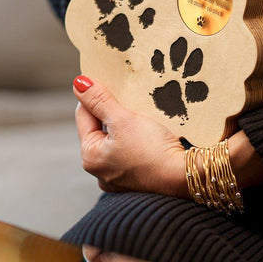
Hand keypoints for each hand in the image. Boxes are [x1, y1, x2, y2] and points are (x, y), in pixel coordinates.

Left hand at [73, 75, 187, 197]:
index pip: (84, 115)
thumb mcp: (123, 119)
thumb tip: (78, 84)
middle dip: (112, 111)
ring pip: (116, 139)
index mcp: (90, 157)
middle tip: (128, 97)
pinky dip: (137, 139)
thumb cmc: (152, 150)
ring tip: (140, 112)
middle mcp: (100, 171)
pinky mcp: (137, 178)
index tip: (111, 83)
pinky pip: (130, 151)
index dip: (95, 96)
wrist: (184, 177)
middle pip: (100, 128)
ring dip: (126, 124)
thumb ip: (99, 101)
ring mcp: (119, 178)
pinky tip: (148, 130)